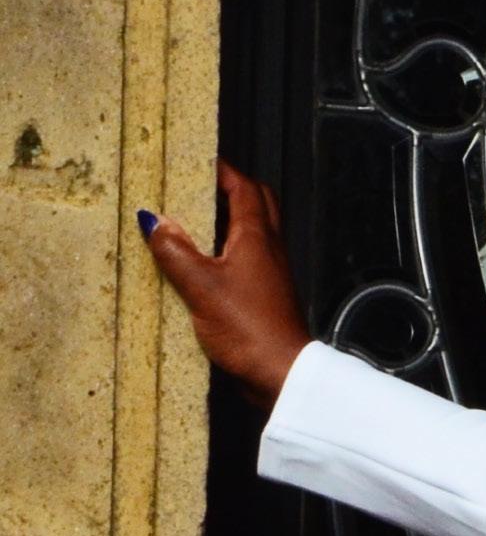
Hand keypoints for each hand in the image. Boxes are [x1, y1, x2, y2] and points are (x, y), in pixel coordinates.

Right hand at [137, 160, 309, 404]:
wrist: (282, 376)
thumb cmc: (248, 328)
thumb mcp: (202, 286)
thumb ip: (175, 251)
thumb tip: (153, 220)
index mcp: (257, 237)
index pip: (243, 188)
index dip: (223, 170)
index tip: (197, 159)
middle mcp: (269, 250)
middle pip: (258, 206)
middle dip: (231, 189)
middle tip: (198, 186)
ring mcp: (271, 274)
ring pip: (253, 234)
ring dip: (227, 221)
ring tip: (191, 220)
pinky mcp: (266, 298)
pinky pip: (247, 262)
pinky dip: (227, 252)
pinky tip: (201, 264)